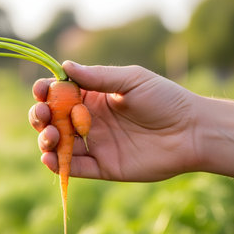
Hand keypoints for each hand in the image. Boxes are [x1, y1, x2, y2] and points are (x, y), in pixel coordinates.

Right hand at [29, 61, 200, 181]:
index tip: (41, 90)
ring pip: (59, 144)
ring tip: (50, 135)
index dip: (46, 91)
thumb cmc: (165, 99)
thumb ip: (98, 76)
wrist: (192, 132)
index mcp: (94, 97)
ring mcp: (96, 144)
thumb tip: (64, 66)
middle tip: (43, 114)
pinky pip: (75, 167)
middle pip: (54, 119)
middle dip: (40, 116)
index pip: (60, 94)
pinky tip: (50, 159)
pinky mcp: (103, 166)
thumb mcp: (132, 80)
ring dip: (46, 140)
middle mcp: (90, 120)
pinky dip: (58, 165)